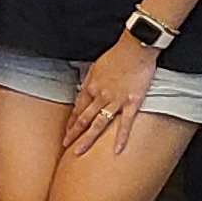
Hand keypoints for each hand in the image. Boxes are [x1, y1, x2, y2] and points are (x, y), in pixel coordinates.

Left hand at [64, 36, 157, 159]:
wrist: (135, 48)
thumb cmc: (117, 54)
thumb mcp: (96, 66)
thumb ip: (90, 81)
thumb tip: (83, 89)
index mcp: (91, 86)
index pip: (78, 108)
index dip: (71, 122)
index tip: (66, 132)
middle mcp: (100, 96)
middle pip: (83, 119)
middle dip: (73, 134)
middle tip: (66, 146)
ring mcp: (115, 101)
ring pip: (98, 124)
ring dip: (87, 139)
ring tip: (79, 152)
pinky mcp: (131, 102)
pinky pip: (125, 123)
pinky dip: (121, 137)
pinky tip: (116, 150)